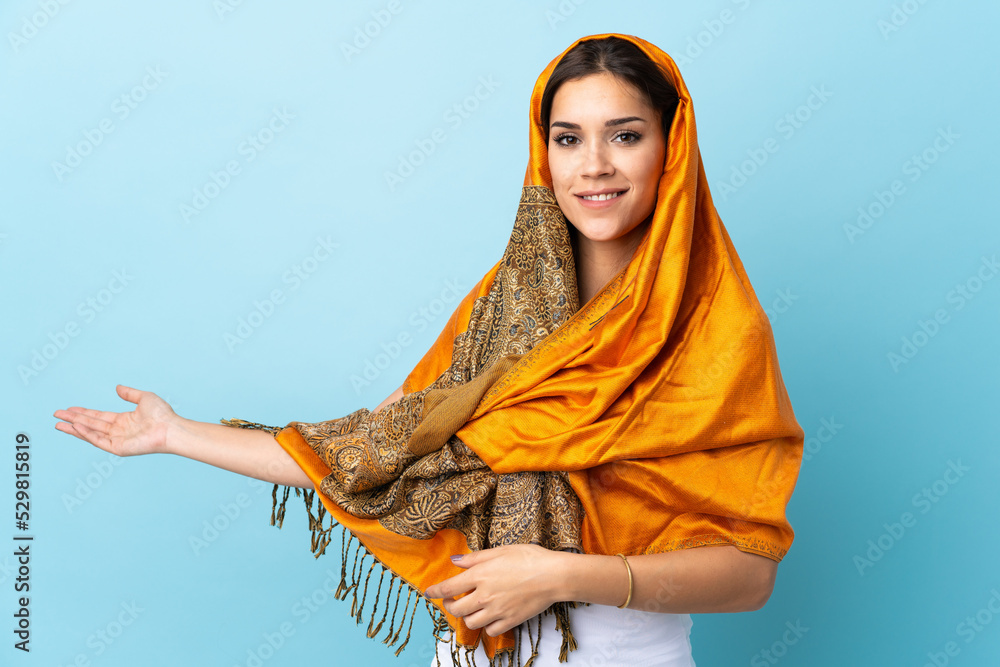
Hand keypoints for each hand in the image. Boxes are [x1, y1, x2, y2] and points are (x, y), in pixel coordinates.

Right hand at [54, 384, 176, 456]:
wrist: (170, 427)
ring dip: (74, 428)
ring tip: (58, 423)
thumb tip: (117, 387)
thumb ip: (129, 393)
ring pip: (90, 433)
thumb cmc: (162, 414)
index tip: (69, 408)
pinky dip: (86, 434)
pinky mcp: (118, 448)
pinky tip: (75, 426)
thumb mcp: (144, 398)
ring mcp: (117, 440)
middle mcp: (118, 431)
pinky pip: (98, 440)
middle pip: (90, 424)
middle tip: (56, 414)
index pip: (98, 417)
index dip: (83, 412)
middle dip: (73, 419)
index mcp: (124, 420)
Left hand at [424, 544, 567, 636]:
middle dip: (449, 605)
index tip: (429, 593)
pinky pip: (489, 630)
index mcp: (480, 575)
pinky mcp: (509, 621)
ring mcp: (496, 611)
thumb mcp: (500, 550)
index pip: (448, 588)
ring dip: (466, 616)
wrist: (553, 575)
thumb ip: (475, 558)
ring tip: (471, 608)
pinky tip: (489, 616)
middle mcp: (484, 595)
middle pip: (456, 609)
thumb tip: (455, 561)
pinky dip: (486, 625)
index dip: (435, 592)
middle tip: (452, 600)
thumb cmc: (529, 558)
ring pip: (470, 622)